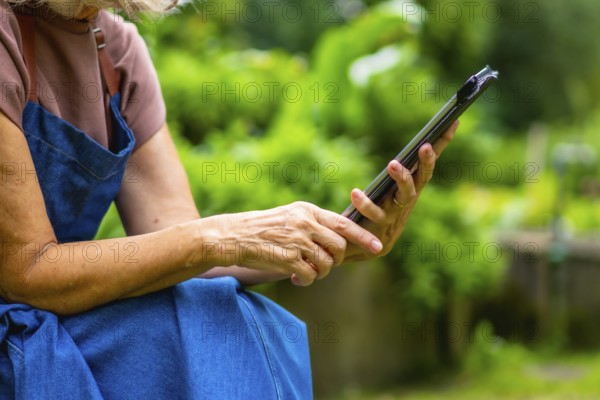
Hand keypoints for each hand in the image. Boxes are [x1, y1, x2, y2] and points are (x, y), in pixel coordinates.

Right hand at [202, 201, 382, 285]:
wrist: (235, 236)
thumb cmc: (264, 229)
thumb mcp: (291, 216)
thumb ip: (314, 224)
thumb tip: (339, 239)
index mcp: (307, 211)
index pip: (343, 223)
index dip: (363, 236)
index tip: (377, 246)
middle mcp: (305, 223)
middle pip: (339, 246)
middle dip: (336, 259)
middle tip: (323, 263)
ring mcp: (297, 241)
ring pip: (327, 262)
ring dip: (321, 271)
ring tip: (307, 270)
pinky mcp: (288, 258)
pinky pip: (311, 275)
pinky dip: (307, 279)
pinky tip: (296, 276)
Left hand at [344, 121, 458, 260]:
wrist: (366, 245)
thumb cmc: (377, 210)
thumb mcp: (387, 188)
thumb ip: (395, 172)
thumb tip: (401, 148)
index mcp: (412, 187)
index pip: (428, 163)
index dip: (442, 144)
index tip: (452, 122)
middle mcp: (408, 199)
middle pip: (423, 177)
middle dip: (427, 161)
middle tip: (425, 145)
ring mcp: (397, 213)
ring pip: (406, 195)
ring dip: (402, 178)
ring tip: (393, 163)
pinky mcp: (380, 226)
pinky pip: (374, 213)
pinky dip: (365, 203)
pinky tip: (355, 192)